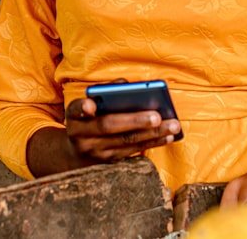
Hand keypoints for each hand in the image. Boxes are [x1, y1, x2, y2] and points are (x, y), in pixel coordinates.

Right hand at [63, 97, 179, 164]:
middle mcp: (81, 136)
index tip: (90, 105)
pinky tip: (168, 136)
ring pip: (126, 142)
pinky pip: (133, 152)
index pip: (75, 110)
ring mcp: (95, 152)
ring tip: (173, 125)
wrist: (75, 153)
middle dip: (135, 121)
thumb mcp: (86, 107)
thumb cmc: (86, 120)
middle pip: (109, 127)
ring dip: (152, 134)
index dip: (83, 108)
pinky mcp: (109, 162)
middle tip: (157, 116)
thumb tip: (125, 84)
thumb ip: (104, 92)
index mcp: (74, 117)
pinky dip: (152, 143)